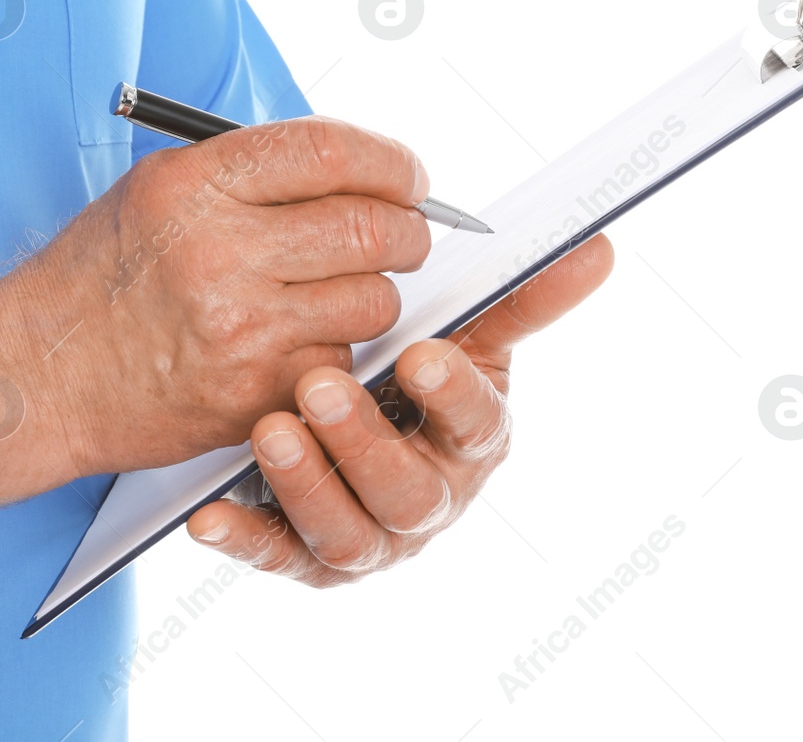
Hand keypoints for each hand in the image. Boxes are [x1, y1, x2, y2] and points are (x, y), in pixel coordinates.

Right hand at [0, 117, 432, 476]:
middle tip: (404, 233)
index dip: (391, 161)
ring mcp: (241, 329)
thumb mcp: (155, 189)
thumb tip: (355, 167)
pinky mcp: (255, 393)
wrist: (40, 375)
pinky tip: (294, 344)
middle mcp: (220, 252)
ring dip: (374, 294)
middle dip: (407, 228)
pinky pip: (342, 361)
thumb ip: (249, 171)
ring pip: (374, 300)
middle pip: (372, 225)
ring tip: (338, 293)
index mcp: (195, 185)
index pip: (332, 151)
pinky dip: (334, 352)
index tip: (407, 174)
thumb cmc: (97, 279)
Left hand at [184, 234, 613, 582]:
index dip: (452, 392)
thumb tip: (596, 246)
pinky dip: (243, 537)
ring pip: (345, 532)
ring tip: (269, 429)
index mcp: (471, 442)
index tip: (421, 352)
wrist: (352, 433)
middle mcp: (426, 501)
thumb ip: (518, 298)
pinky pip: (274, 554)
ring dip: (308, 484)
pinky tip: (206, 516)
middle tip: (322, 386)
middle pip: (407, 491)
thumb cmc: (414, 380)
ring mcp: (367, 537)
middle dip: (366, 441)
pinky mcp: (303, 557)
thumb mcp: (466, 337)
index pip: (477, 427)